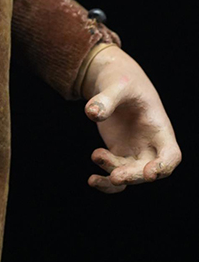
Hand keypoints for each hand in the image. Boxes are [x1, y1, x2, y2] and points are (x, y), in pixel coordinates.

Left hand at [82, 45, 180, 193]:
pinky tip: (92, 180)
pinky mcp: (119, 153)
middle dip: (134, 176)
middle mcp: (151, 144)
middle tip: (114, 176)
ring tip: (96, 156)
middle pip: (149, 169)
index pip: (170, 155)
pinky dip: (105, 182)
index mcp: (159, 128)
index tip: (150, 173)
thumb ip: (106, 99)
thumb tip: (91, 113)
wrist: (111, 79)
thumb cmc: (121, 79)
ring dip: (115, 176)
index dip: (163, 167)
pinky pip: (115, 174)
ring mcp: (135, 151)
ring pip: (131, 175)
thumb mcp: (117, 84)